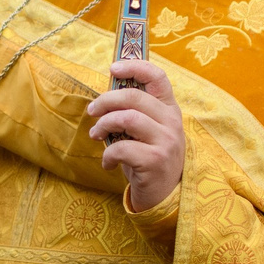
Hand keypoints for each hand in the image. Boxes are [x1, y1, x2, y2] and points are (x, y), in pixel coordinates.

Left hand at [89, 58, 184, 213]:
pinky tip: (108, 163)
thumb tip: (106, 96)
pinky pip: (122, 148)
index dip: (135, 66)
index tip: (113, 68)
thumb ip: (135, 113)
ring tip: (95, 135)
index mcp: (170, 110)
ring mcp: (166, 141)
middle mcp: (172, 122)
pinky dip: (108, 155)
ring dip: (104, 125)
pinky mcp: (155, 161)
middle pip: (134, 97)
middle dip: (106, 100)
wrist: (164, 196)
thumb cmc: (149, 158)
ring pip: (127, 118)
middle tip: (92, 111)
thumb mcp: (147, 132)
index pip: (158, 77)